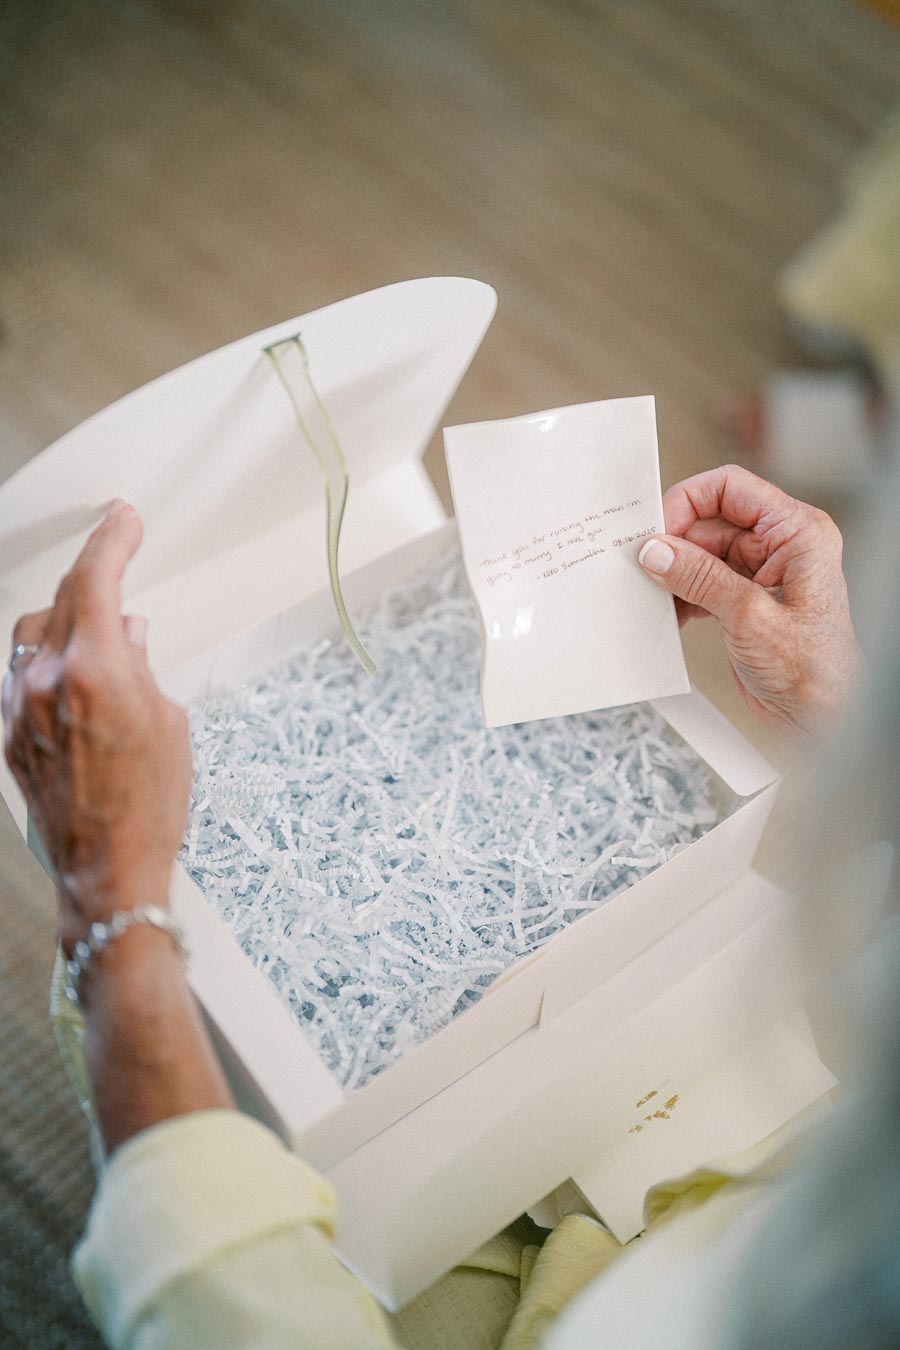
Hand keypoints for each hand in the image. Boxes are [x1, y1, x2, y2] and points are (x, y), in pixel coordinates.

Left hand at [2, 501, 191, 954]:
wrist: (109, 870)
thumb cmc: (149, 807)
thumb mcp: (168, 722)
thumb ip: (142, 667)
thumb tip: (130, 635)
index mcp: (95, 670)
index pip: (97, 579)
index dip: (113, 538)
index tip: (124, 519)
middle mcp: (46, 681)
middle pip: (63, 597)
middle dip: (94, 573)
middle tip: (117, 557)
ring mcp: (19, 708)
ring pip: (33, 632)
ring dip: (65, 616)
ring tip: (99, 628)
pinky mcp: (8, 735)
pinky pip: (21, 675)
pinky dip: (47, 661)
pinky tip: (75, 677)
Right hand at [638, 465, 860, 733]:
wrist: (823, 716)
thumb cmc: (813, 670)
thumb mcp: (749, 616)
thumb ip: (699, 578)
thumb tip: (657, 550)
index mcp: (797, 532)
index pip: (730, 489)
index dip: (688, 501)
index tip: (655, 527)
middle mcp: (780, 545)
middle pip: (710, 521)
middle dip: (674, 542)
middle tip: (642, 564)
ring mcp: (762, 573)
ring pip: (701, 553)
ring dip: (674, 571)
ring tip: (652, 592)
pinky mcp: (745, 600)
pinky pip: (702, 581)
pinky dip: (681, 594)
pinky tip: (668, 612)